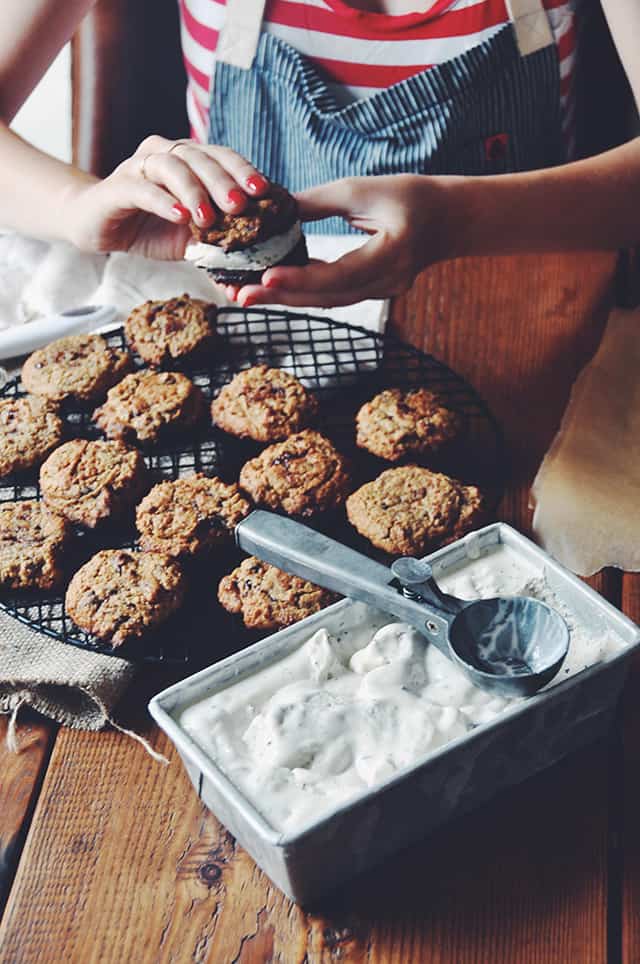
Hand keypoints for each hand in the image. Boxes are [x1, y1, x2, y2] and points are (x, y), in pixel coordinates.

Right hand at [64, 135, 269, 259]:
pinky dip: (163, 201)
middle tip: (241, 205)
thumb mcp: (191, 238)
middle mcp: (166, 154)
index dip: (243, 171)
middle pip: (200, 158)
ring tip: (208, 218)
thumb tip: (257, 265)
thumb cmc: (150, 229)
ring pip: (172, 167)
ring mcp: (140, 166)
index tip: (264, 191)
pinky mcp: (118, 186)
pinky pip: (143, 188)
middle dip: (223, 182)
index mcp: (189, 160)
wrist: (99, 228)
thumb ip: (220, 242)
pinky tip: (180, 215)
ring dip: (194, 191)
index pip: (221, 157)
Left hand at [233, 174, 457, 307]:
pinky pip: (332, 294)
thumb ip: (318, 202)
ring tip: (245, 294)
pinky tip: (272, 284)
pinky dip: (302, 290)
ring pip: (326, 300)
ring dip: (285, 298)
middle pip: (326, 297)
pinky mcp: (371, 291)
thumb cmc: (412, 196)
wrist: (450, 219)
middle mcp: (387, 282)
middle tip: (238, 296)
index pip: (340, 275)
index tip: (266, 278)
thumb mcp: (364, 189)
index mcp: (392, 255)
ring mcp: (380, 292)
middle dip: (280, 297)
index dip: (301, 280)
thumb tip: (271, 208)